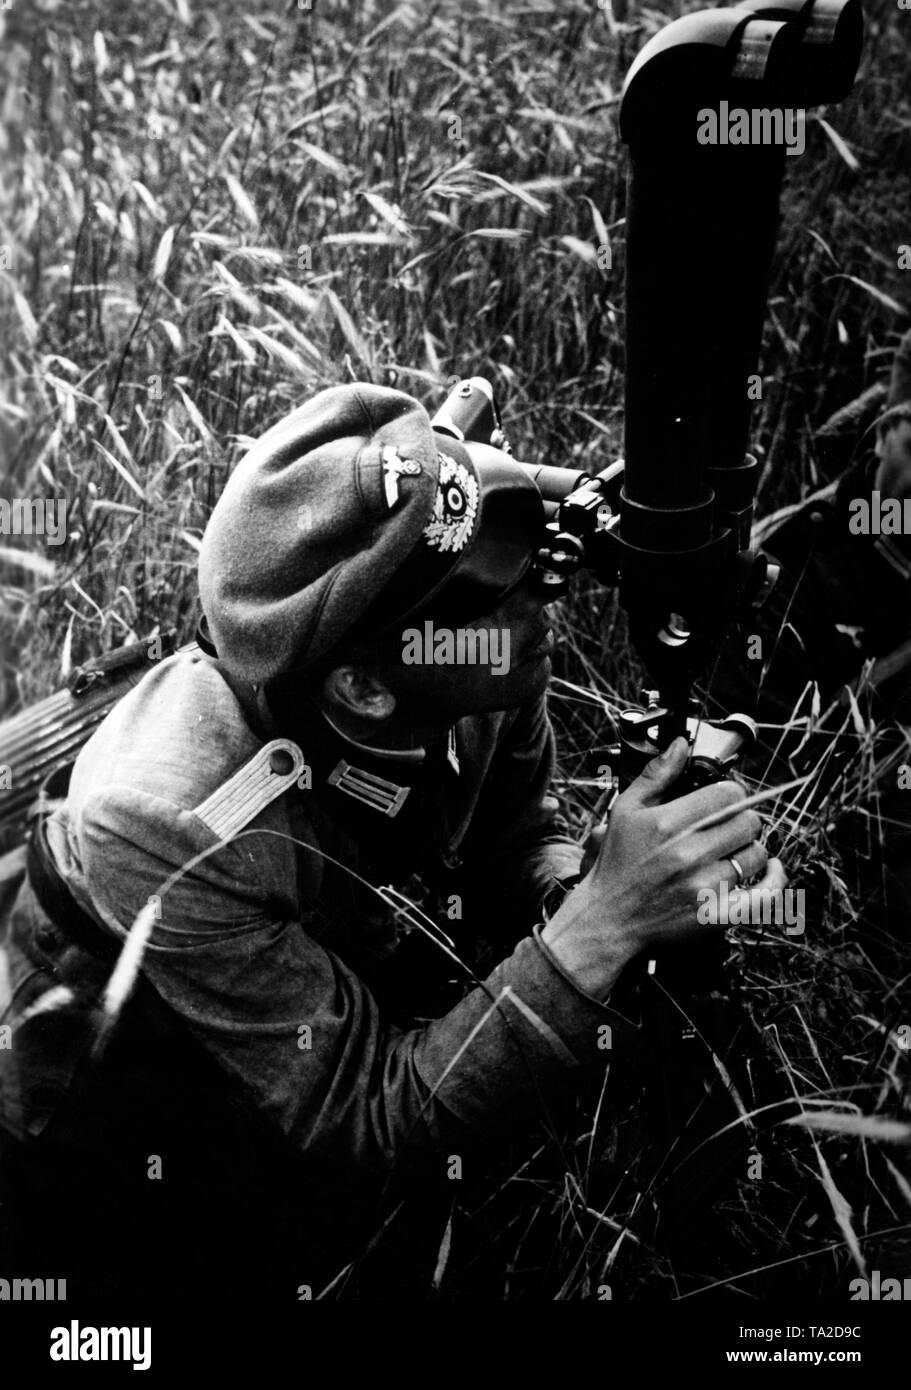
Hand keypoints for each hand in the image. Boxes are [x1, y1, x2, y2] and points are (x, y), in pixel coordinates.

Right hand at [541, 736, 785, 998]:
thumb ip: (656, 774)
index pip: (729, 793)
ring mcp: (705, 885)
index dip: (730, 793)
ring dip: (749, 849)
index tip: (722, 801)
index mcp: (670, 823)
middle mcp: (689, 853)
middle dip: (741, 819)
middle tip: (726, 827)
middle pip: (749, 821)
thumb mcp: (626, 810)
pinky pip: (765, 895)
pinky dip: (775, 879)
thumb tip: (680, 744)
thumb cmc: (618, 861)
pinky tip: (773, 869)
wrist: (609, 917)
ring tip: (731, 851)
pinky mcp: (716, 914)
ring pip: (757, 853)